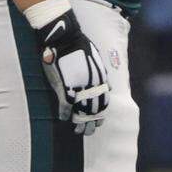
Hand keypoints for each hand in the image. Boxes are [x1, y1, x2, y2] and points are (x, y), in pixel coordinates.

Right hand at [37, 9, 109, 135]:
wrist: (66, 39)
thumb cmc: (80, 48)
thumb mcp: (96, 63)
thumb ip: (101, 77)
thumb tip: (109, 88)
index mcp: (99, 82)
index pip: (102, 104)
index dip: (100, 115)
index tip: (99, 122)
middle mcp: (91, 88)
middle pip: (93, 111)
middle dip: (91, 123)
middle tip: (88, 132)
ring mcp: (78, 89)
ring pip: (80, 112)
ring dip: (78, 123)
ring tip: (77, 131)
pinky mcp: (64, 88)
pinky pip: (65, 106)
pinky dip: (64, 113)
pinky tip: (63, 118)